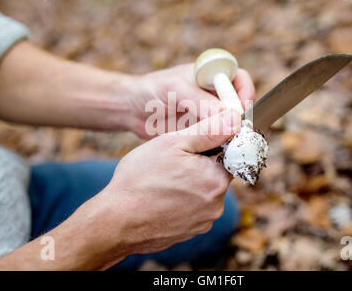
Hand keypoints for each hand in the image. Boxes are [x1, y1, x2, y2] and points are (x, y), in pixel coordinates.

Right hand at [91, 109, 240, 261]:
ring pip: (203, 193)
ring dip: (189, 185)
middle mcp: (217, 204)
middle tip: (171, 164)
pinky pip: (193, 210)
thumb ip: (209, 130)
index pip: (228, 156)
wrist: (116, 221)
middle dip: (198, 167)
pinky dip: (181, 203)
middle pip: (216, 175)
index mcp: (216, 179)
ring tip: (162, 182)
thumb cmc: (140, 179)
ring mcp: (203, 222)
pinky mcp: (190, 233)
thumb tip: (235, 119)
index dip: (210, 147)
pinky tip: (161, 199)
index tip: (190, 148)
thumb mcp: (173, 143)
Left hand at [127, 64, 254, 138]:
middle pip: (241, 104)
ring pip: (232, 123)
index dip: (245, 94)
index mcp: (212, 74)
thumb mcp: (175, 90)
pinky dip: (221, 144)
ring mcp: (211, 114)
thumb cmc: (151, 90)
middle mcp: (216, 94)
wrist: (132, 110)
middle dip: (243, 118)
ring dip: (233, 133)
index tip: (241, 110)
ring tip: (230, 144)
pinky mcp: (204, 131)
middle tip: (238, 132)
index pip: (240, 80)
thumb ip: (200, 102)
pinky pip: (219, 137)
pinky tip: (218, 151)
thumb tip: (229, 116)